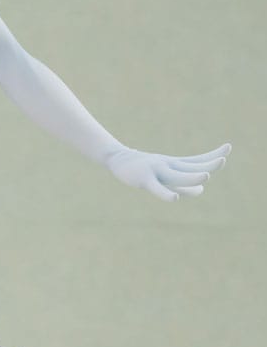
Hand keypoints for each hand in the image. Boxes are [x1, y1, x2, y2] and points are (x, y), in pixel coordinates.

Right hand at [105, 143, 230, 201]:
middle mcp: (168, 165)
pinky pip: (157, 188)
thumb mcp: (165, 175)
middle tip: (222, 160)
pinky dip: (166, 194)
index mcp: (175, 164)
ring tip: (205, 178)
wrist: (117, 159)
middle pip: (192, 167)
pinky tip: (175, 199)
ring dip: (191, 177)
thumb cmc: (144, 167)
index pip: (198, 160)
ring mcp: (156, 171)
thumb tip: (201, 190)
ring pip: (177, 176)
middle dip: (208, 165)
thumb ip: (183, 183)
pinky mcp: (144, 179)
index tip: (228, 147)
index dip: (213, 155)